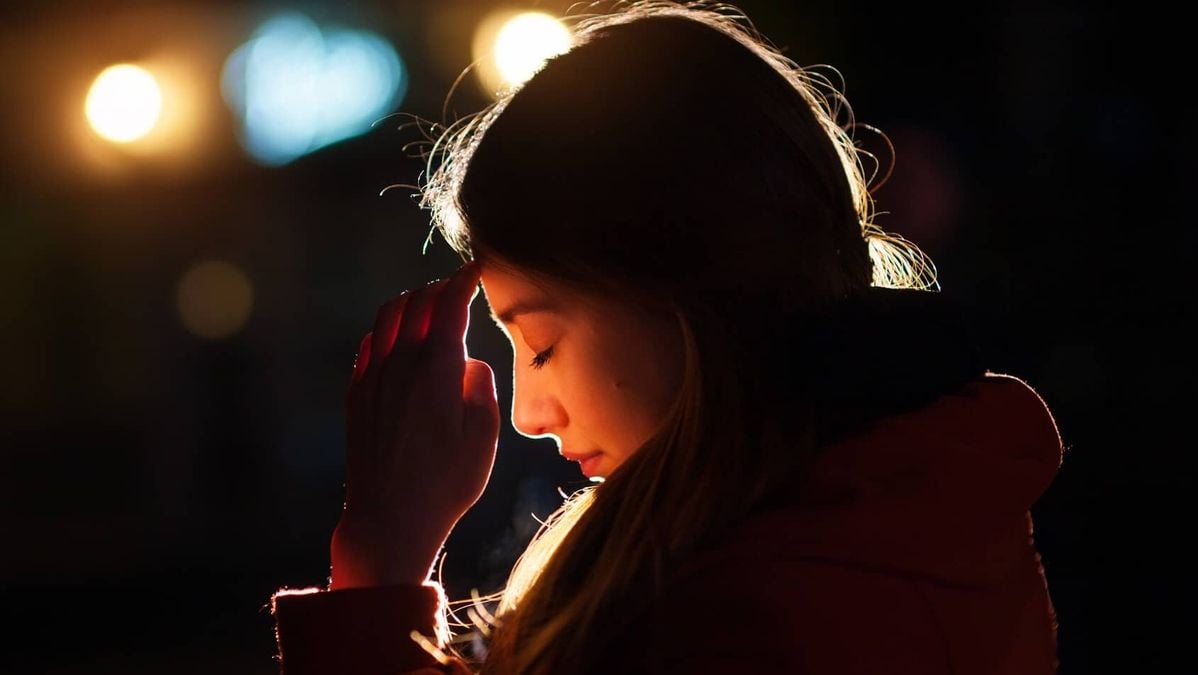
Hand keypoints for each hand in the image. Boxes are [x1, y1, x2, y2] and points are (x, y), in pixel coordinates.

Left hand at [330, 261, 500, 588]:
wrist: (389, 519)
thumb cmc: (447, 482)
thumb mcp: (485, 435)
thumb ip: (481, 387)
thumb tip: (468, 364)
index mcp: (436, 368)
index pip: (449, 306)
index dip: (464, 281)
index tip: (477, 269)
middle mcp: (400, 364)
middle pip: (416, 303)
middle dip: (438, 287)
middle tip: (456, 285)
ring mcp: (373, 378)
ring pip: (387, 318)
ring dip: (409, 301)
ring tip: (427, 302)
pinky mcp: (357, 396)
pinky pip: (368, 345)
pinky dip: (385, 328)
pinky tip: (395, 336)